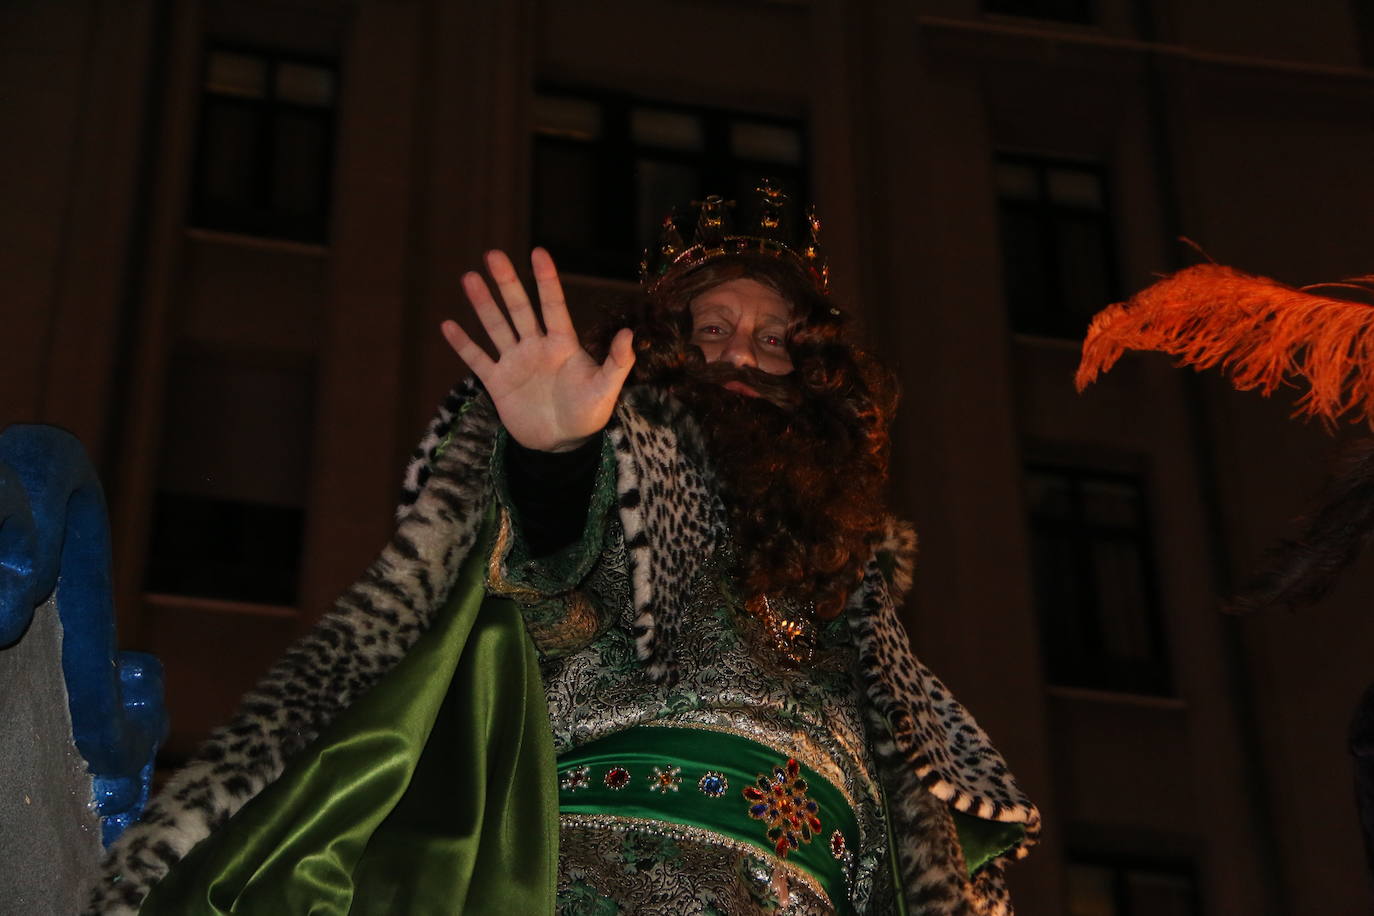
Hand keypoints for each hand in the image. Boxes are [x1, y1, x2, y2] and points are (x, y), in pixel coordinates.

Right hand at [441, 248, 634, 451]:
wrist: (562, 444)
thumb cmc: (588, 414)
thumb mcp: (606, 390)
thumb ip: (617, 362)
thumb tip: (629, 333)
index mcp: (562, 343)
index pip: (553, 305)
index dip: (546, 280)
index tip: (538, 252)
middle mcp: (536, 346)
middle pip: (519, 308)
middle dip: (507, 282)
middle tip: (493, 254)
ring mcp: (515, 362)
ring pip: (496, 326)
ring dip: (482, 304)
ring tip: (469, 278)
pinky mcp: (498, 382)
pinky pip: (477, 359)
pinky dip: (463, 344)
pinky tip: (448, 325)